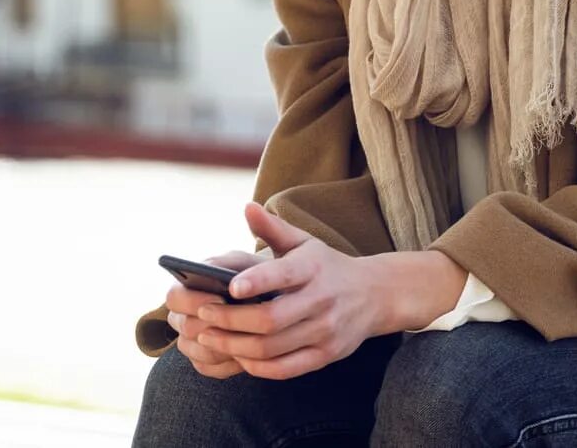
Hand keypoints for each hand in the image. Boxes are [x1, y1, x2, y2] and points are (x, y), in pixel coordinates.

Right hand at [165, 248, 271, 378]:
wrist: (266, 300)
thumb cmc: (249, 276)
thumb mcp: (238, 262)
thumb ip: (222, 263)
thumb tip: (211, 272)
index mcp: (182, 290)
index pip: (173, 298)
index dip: (194, 301)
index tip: (221, 299)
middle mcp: (180, 318)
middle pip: (186, 327)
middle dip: (214, 325)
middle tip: (242, 322)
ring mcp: (189, 343)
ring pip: (199, 352)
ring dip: (225, 345)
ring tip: (251, 337)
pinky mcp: (202, 362)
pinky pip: (209, 368)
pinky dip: (228, 363)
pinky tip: (248, 352)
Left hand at [188, 201, 381, 380]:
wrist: (375, 294)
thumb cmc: (327, 266)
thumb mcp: (304, 242)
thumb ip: (273, 227)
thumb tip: (247, 208)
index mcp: (313, 267)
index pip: (283, 275)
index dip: (256, 282)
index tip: (228, 287)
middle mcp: (322, 300)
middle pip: (270, 319)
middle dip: (230, 320)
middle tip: (201, 315)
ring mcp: (326, 331)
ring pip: (273, 347)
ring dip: (235, 345)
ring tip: (207, 337)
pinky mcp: (326, 355)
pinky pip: (285, 368)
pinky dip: (257, 366)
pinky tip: (237, 356)